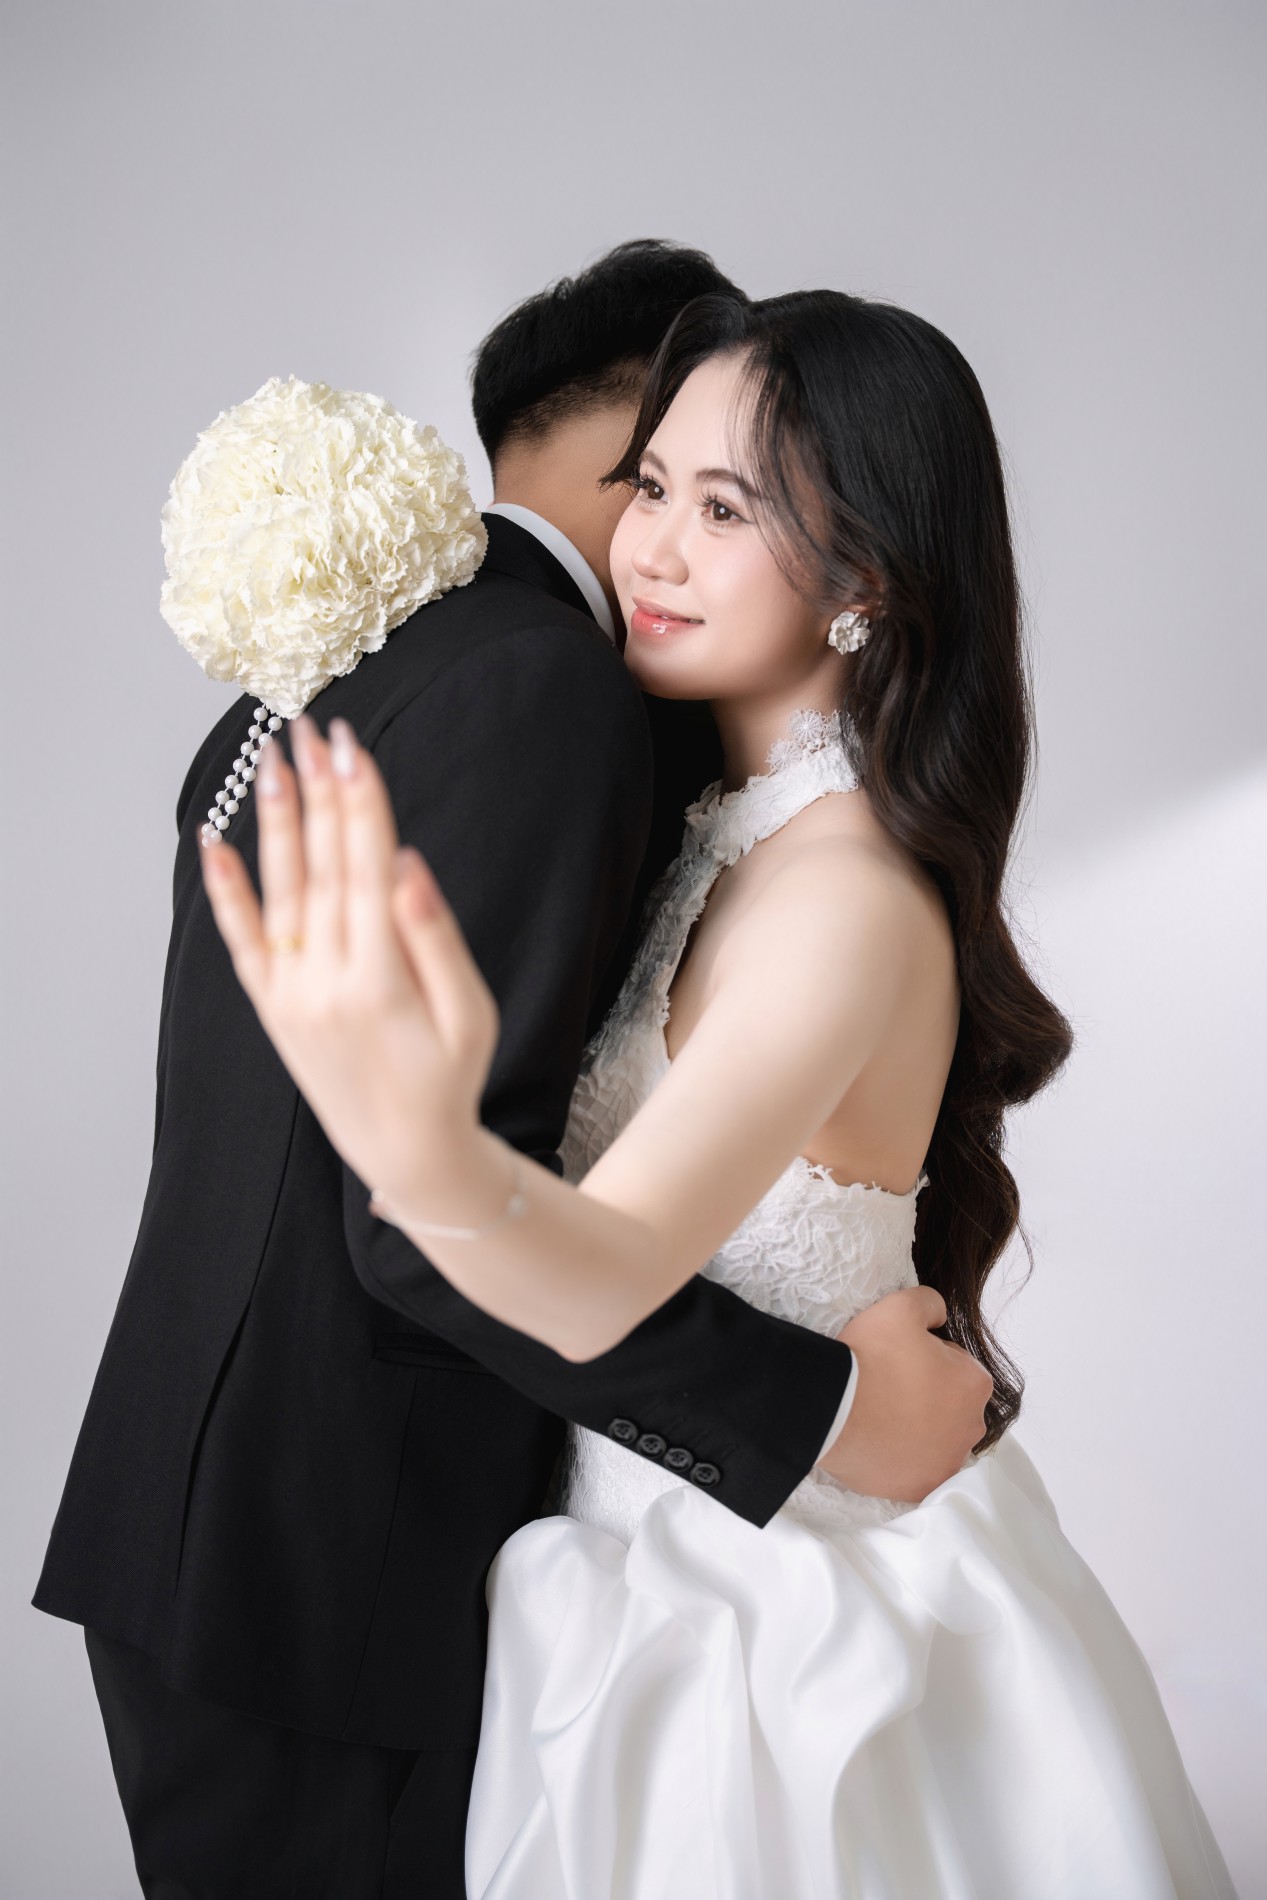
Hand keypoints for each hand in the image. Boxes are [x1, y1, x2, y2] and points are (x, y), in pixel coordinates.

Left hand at [199, 715, 499, 1207]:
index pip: (365, 867)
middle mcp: (325, 981)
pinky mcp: (272, 1008)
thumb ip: (436, 939)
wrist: (404, 1153)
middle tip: (308, 727)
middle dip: (316, 791)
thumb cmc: (450, 1080)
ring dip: (274, 822)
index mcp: (380, 979)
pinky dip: (225, 890)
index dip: (359, 800)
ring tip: (269, 760)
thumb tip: (405, 864)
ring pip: (280, 891)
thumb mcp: (471, 1015)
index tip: (351, 744)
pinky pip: (241, 940)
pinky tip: (214, 841)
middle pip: (320, 866)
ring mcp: (291, 994)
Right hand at [817, 1286, 991, 1501]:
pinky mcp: (919, 1488)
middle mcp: (970, 1428)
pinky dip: (903, 1458)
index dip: (929, 1358)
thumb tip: (940, 1315)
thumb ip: (931, 1303)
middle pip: (952, 1406)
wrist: (831, 1406)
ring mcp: (945, 1462)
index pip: (958, 1367)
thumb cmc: (871, 1356)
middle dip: (929, 1397)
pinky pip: (916, 1469)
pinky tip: (879, 1440)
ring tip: (880, 1415)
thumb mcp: (902, 1305)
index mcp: (974, 1384)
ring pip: (936, 1440)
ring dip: (918, 1429)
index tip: (901, 1359)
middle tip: (889, 1386)